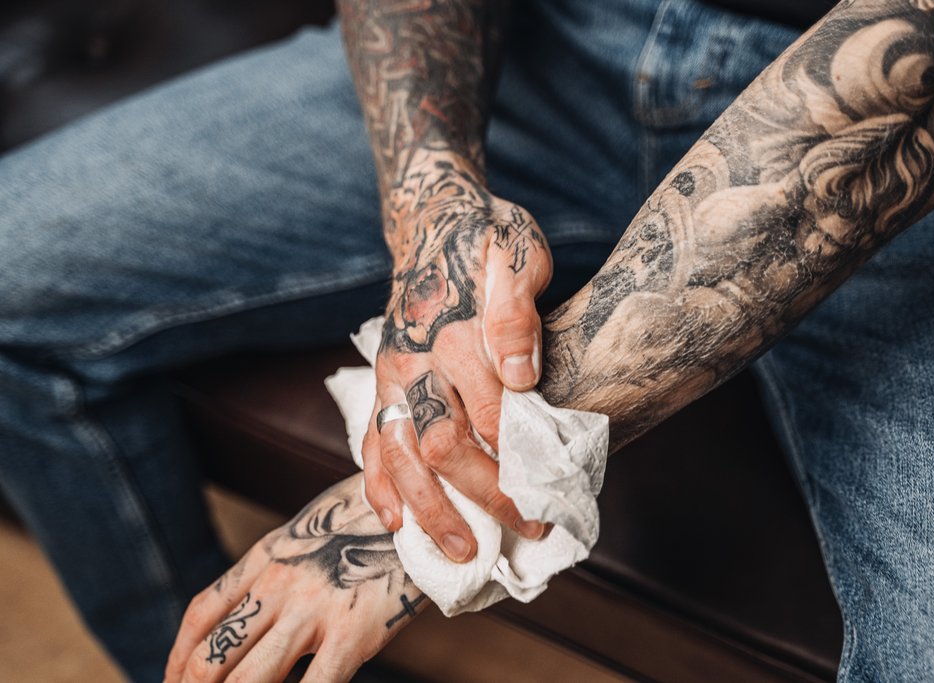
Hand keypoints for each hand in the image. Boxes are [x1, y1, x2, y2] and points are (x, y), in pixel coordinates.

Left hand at [164, 475, 424, 682]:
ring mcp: (314, 611)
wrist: (425, 502)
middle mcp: (280, 584)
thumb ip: (284, 564)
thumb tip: (261, 604)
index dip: (178, 658)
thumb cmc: (376, 518)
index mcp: (269, 555)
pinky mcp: (353, 634)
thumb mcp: (316, 529)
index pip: (203, 614)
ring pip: (248, 680)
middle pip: (213, 657)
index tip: (174, 681)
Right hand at [363, 150, 551, 561]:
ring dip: (428, 507)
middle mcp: (414, 360)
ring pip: (400, 454)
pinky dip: (378, 484)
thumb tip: (521, 377)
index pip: (490, 413)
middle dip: (486, 493)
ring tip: (459, 550)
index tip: (552, 493)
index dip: (520, 459)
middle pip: (443, 444)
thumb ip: (517, 315)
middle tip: (530, 525)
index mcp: (453, 331)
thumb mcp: (517, 254)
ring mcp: (391, 376)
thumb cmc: (485, 240)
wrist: (431, 220)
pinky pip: (369, 440)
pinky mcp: (380, 383)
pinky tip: (394, 522)